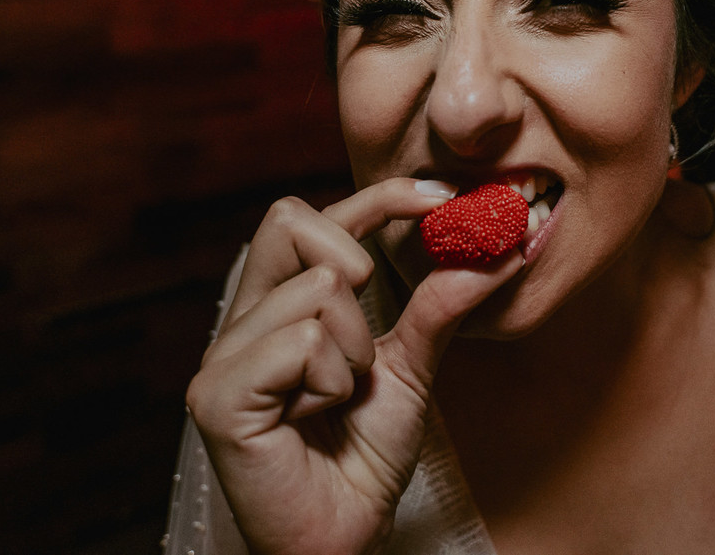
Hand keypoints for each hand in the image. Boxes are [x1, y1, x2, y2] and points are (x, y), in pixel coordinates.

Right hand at [186, 178, 523, 554]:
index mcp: (279, 305)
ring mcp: (224, 356)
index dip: (377, 195)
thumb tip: (496, 251)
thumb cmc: (363, 458)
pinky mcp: (218, 396)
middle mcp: (243, 320)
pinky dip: (331, 381)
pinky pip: (299, 343)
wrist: (343, 537)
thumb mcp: (410, 369)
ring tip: (341, 396)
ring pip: (313, 289)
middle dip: (355, 264)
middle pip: (289, 219)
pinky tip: (317, 417)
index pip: (314, 217)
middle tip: (370, 334)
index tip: (440, 197)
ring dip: (353, 349)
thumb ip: (437, 308)